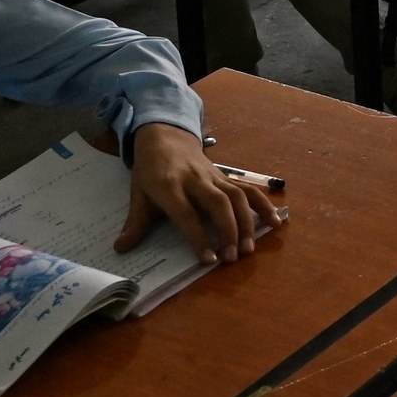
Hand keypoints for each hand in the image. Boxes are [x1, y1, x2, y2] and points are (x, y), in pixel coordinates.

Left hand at [120, 124, 273, 264]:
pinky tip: (275, 221)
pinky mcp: (226, 175)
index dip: (197, 237)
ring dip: (246, 221)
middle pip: (217, 203)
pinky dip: (263, 203)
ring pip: (236, 195)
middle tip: (232, 257)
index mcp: (169, 185)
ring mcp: (214, 175)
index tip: (208, 260)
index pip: (185, 213)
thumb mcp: (138, 194)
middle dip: (228, 230)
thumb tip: (121, 248)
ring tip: (250, 248)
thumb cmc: (150, 170)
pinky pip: (247, 188)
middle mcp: (194, 179)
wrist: (166, 136)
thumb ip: (135, 223)